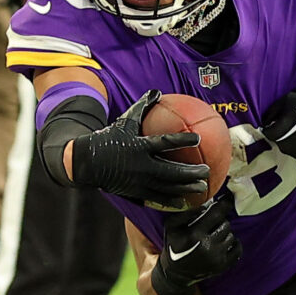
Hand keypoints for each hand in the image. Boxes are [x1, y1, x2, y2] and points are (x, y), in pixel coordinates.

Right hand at [69, 89, 210, 207]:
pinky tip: (183, 203)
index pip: (164, 143)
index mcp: (139, 147)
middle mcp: (141, 166)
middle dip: (191, 173)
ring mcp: (138, 182)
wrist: (88, 162)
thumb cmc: (109, 138)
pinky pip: (156, 199)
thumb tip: (157, 92)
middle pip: (171, 171)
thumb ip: (142, 108)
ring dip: (186, 189)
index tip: (198, 139)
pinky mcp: (135, 193)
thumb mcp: (125, 121)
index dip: (182, 141)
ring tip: (202, 189)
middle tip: (207, 171)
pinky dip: (170, 201)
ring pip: (167, 188)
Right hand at [149, 198, 242, 294]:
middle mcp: (208, 246)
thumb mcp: (171, 226)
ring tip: (213, 236)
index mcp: (195, 234)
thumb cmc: (173, 245)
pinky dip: (233, 244)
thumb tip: (205, 205)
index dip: (224, 204)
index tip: (228, 199)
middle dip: (219, 222)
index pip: (217, 213)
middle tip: (210, 225)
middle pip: (226, 224)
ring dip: (224, 233)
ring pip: (231, 235)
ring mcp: (217, 258)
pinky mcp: (223, 266)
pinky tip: (223, 243)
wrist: (175, 274)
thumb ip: (185, 213)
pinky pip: (238, 249)